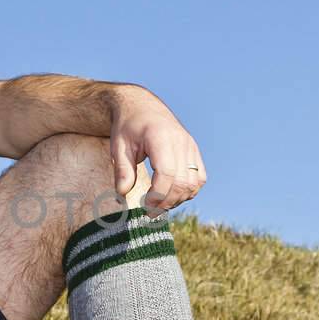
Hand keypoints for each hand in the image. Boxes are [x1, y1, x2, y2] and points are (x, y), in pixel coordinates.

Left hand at [109, 87, 206, 215]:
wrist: (142, 107)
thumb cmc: (128, 127)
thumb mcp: (118, 146)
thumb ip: (122, 170)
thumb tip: (123, 193)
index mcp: (161, 138)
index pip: (167, 173)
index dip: (158, 194)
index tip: (145, 205)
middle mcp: (181, 142)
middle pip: (182, 182)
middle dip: (167, 202)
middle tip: (149, 212)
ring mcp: (190, 146)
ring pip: (194, 183)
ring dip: (178, 199)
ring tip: (159, 204)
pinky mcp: (194, 151)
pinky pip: (199, 178)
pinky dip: (188, 191)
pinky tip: (172, 195)